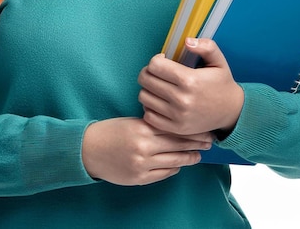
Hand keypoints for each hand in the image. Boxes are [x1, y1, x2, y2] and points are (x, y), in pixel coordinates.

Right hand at [81, 117, 213, 185]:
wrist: (89, 149)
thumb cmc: (111, 131)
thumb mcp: (132, 121)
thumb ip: (152, 124)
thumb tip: (176, 126)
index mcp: (142, 128)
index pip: (174, 128)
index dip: (192, 129)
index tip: (204, 127)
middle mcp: (144, 147)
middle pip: (178, 144)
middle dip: (196, 142)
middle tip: (210, 140)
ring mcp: (142, 164)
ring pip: (174, 161)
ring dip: (189, 157)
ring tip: (199, 154)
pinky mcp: (139, 178)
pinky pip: (164, 173)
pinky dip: (174, 167)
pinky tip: (181, 163)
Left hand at [137, 38, 243, 136]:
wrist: (232, 112)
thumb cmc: (222, 83)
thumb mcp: (218, 61)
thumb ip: (205, 46)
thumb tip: (187, 41)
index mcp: (189, 80)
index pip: (154, 65)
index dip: (155, 59)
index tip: (163, 60)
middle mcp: (181, 99)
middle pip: (146, 80)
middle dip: (148, 72)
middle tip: (158, 72)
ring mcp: (177, 116)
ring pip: (144, 97)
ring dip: (148, 89)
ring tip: (159, 86)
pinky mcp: (175, 128)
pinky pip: (148, 115)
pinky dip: (150, 107)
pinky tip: (160, 101)